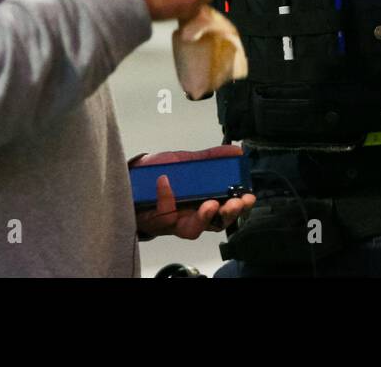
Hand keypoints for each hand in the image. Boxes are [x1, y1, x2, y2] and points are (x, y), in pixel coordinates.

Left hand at [132, 146, 255, 239]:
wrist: (132, 177)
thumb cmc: (161, 173)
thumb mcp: (187, 161)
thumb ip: (211, 157)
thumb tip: (236, 150)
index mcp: (203, 203)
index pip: (226, 210)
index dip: (239, 207)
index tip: (248, 197)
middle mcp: (191, 216)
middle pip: (214, 224)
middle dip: (227, 214)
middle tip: (234, 203)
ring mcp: (175, 221)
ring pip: (192, 230)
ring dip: (203, 218)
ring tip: (210, 203)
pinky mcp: (157, 221)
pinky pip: (164, 214)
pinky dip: (166, 197)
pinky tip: (164, 181)